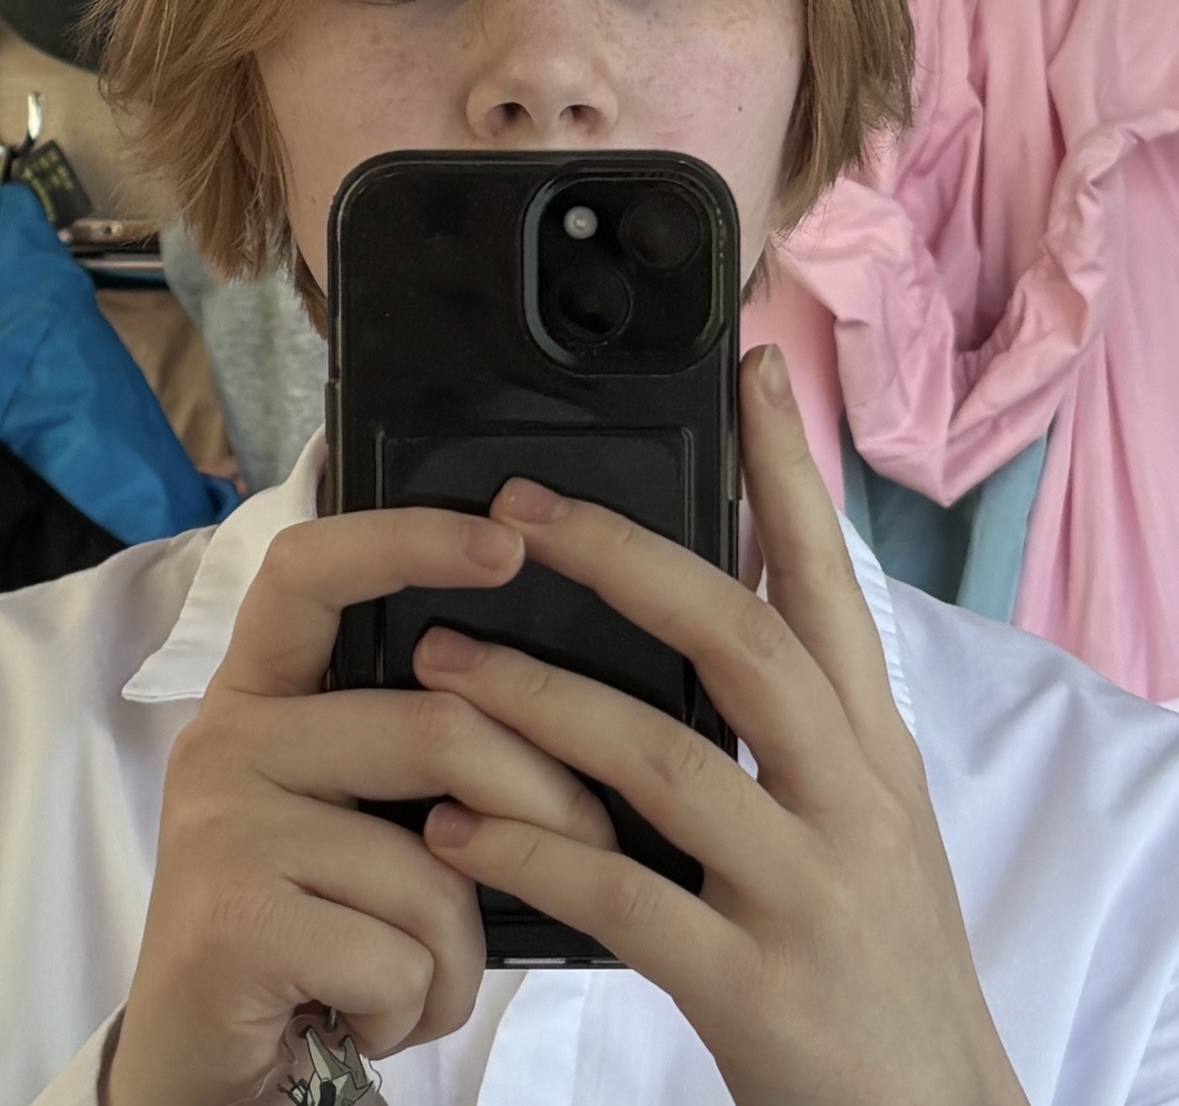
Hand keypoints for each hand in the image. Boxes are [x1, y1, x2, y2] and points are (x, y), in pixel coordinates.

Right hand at [104, 506, 613, 1105]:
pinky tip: (377, 1016)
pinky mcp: (230, 919)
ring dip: (466, 945)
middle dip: (548, 802)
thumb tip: (575, 705)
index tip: (510, 542)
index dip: (412, 540)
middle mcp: (228, 738)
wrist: (210, 1065)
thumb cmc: (318, 925)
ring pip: (434, 860)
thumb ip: (426, 743)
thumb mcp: (366, 814)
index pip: (315, 569)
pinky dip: (423, 1003)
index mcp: (263, 690)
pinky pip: (399, 952)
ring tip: (426, 971)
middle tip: (591, 847)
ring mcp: (221, 825)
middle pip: (436, 725)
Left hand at [413, 344, 1029, 1105]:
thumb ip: (796, 723)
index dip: (790, 473)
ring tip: (443, 662)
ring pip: (664, 759)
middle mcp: (853, 798)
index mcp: (873, 747)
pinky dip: (533, 851)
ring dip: (540, 701)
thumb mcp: (865, 816)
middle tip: (524, 505)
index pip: (832, 582)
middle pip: (741, 637)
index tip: (754, 371)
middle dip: (626, 559)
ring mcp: (809, 891)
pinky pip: (624, 897)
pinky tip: (460, 825)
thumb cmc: (877, 950)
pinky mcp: (758, 988)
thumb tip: (701, 614)